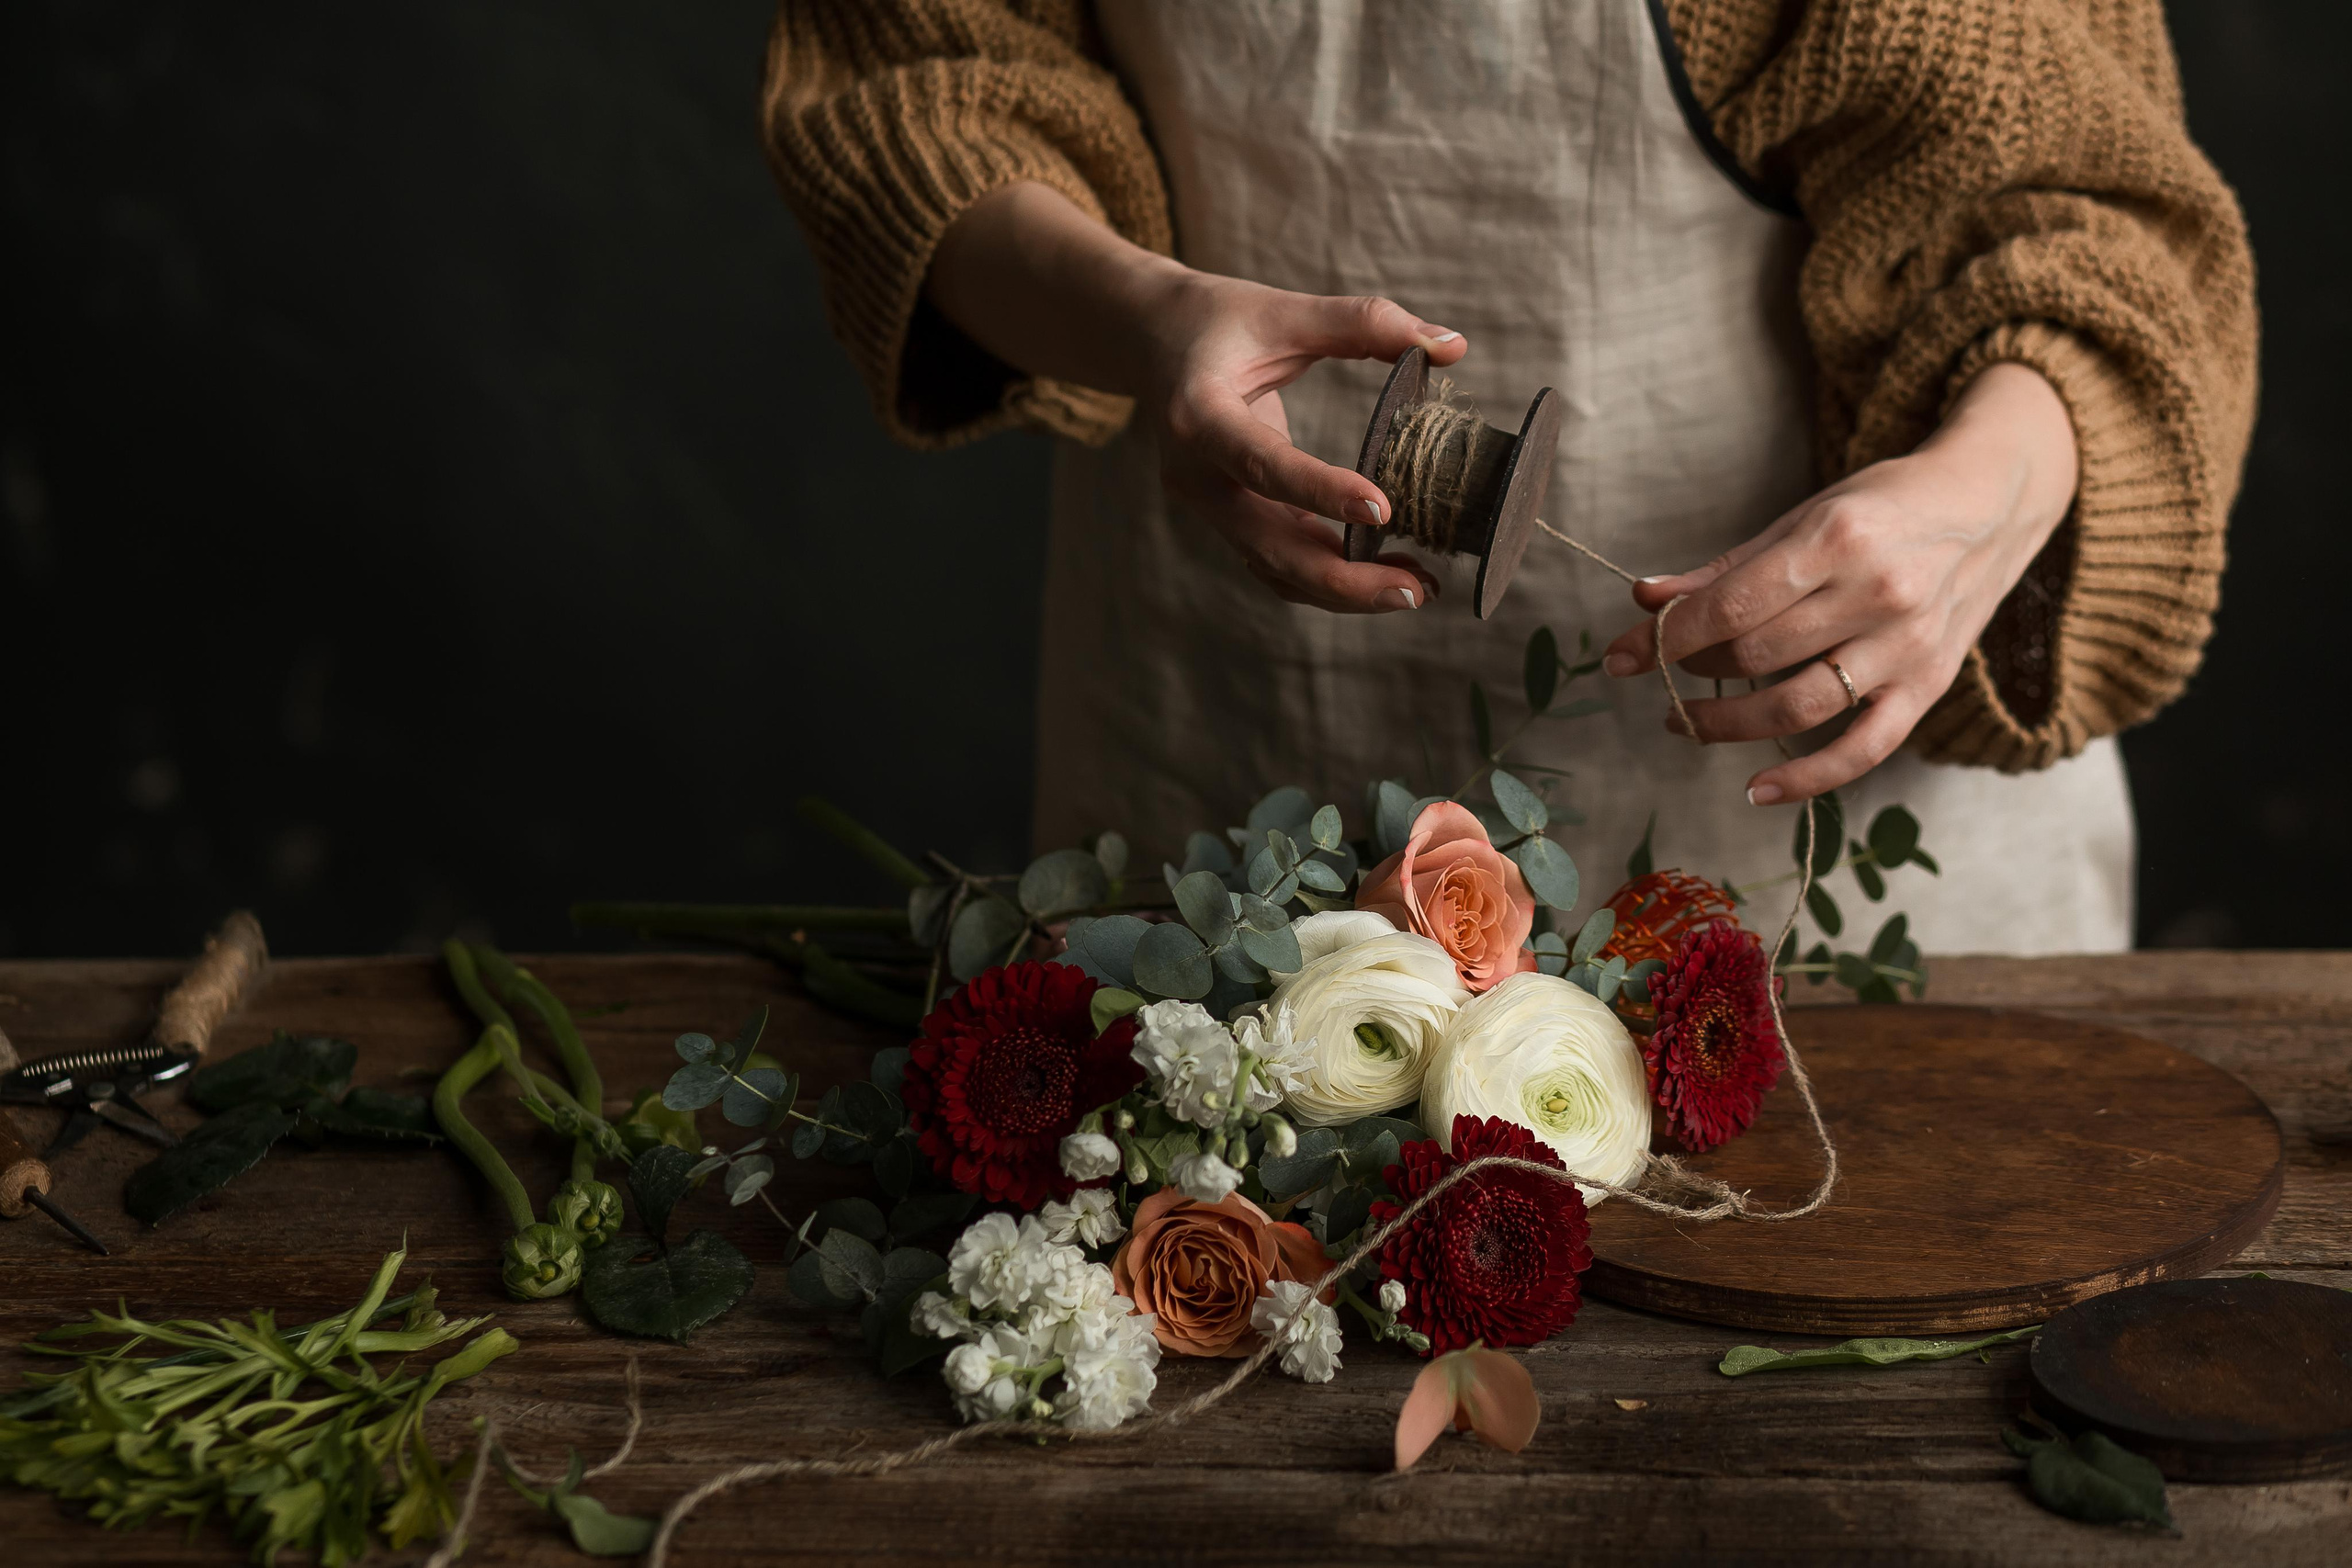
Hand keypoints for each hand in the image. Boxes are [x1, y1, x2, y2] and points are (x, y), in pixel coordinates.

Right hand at [926, 181, 1462, 612]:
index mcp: (1199, 418)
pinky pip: (1278, 564)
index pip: (1262, 465)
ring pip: (1276, 569)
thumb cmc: (1216, 321)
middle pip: (1270, 547)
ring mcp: (1210, 509)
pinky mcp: (1230, 519)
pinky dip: (1328, 579)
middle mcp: (1197, 478)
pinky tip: (1383, 574)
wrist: (1151, 343)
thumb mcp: (1283, 310)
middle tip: (1416, 587)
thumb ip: (1365, 324)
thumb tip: (1451, 345)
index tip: (1383, 509)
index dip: (1319, 491)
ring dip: (1344, 589)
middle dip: (1344, 578)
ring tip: (1416, 587)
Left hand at [1599, 363, 2078, 802]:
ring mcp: (1907, 646)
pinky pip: (1863, 749)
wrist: (1990, 504)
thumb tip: (1644, 599)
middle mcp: (1876, 594)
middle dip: (1692, 672)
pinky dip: (1807, 778)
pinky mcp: (1929, 686)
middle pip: (1755, 655)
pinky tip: (1755, 788)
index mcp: (1836, 541)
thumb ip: (1723, 568)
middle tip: (1662, 676)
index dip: (1665, 638)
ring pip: (1797, 706)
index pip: (1730, 605)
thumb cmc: (1882, 508)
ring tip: (1685, 722)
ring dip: (1726, 724)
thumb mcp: (1801, 519)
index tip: (1620, 656)